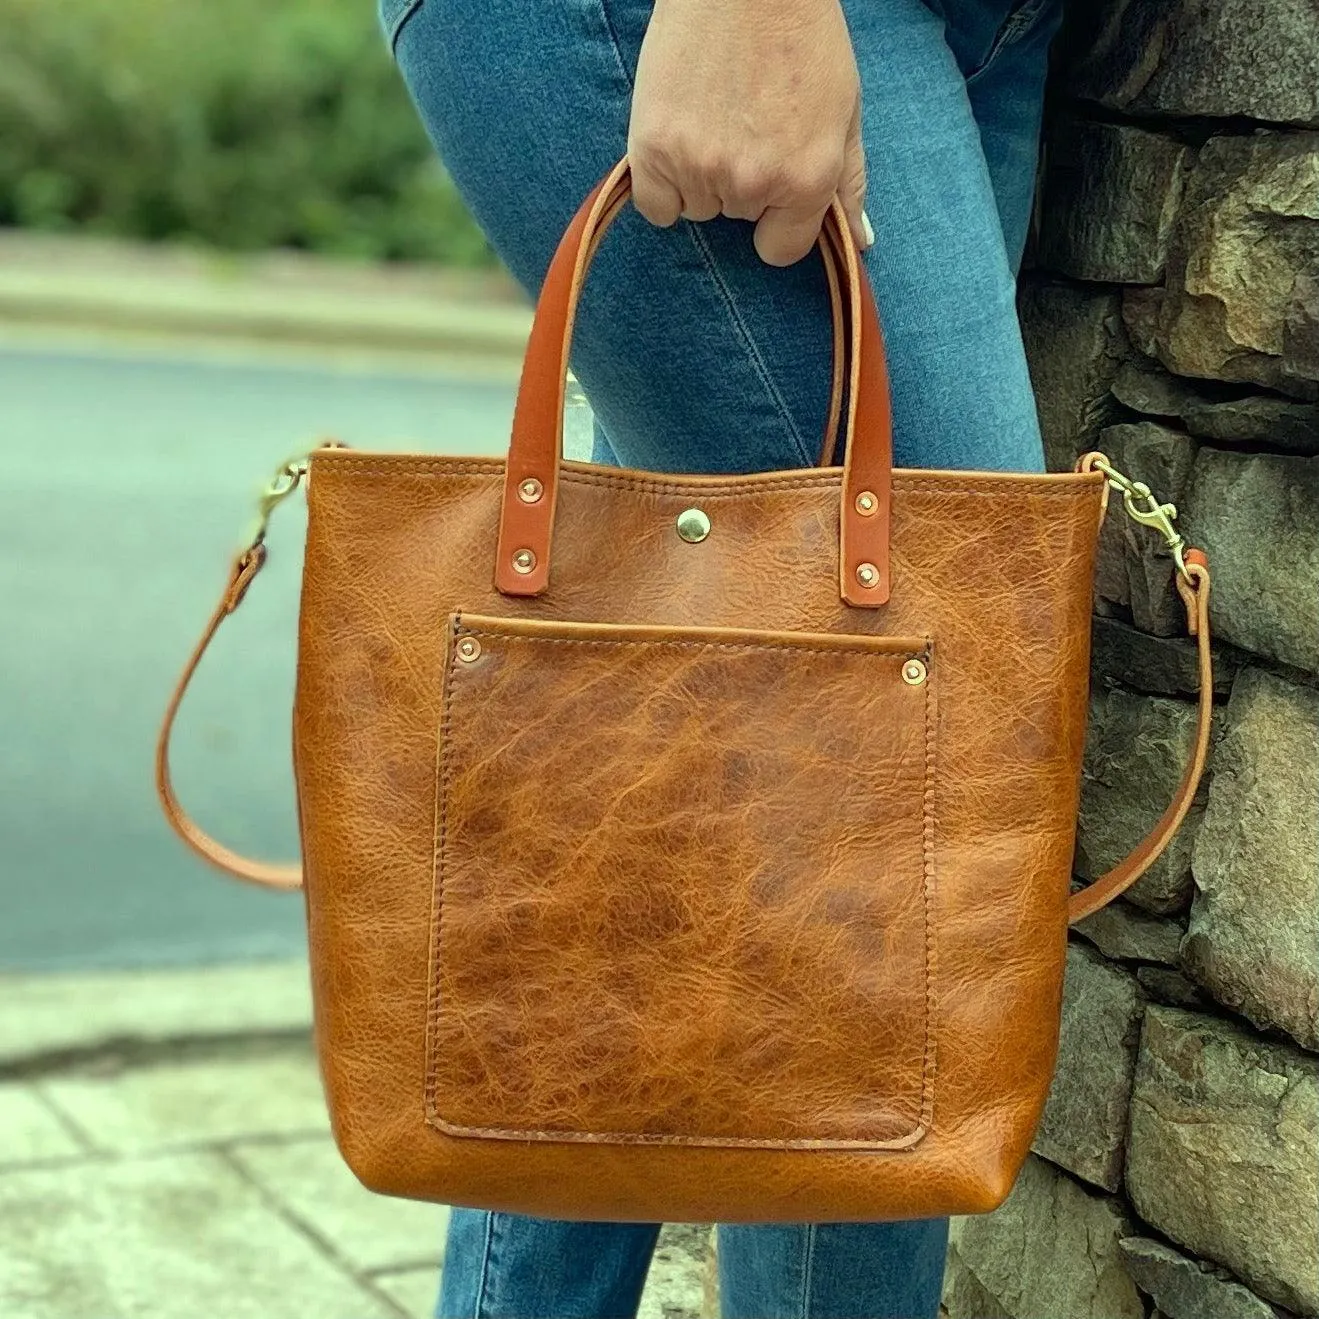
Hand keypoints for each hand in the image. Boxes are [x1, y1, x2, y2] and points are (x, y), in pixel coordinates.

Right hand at [628, 0, 870, 265]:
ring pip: (697, 209)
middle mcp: (754, 183)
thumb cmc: (801, 35)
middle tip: (744, 120)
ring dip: (701, 176)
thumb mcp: (843, 110)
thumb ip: (848, 183)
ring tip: (713, 114)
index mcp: (807, 179)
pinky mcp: (654, 147)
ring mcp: (701, 167)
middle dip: (741, 183)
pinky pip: (656, 206)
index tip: (771, 182)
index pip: (780, 250)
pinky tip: (678, 137)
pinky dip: (662, 183)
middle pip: (737, 219)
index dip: (775, 219)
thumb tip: (859, 244)